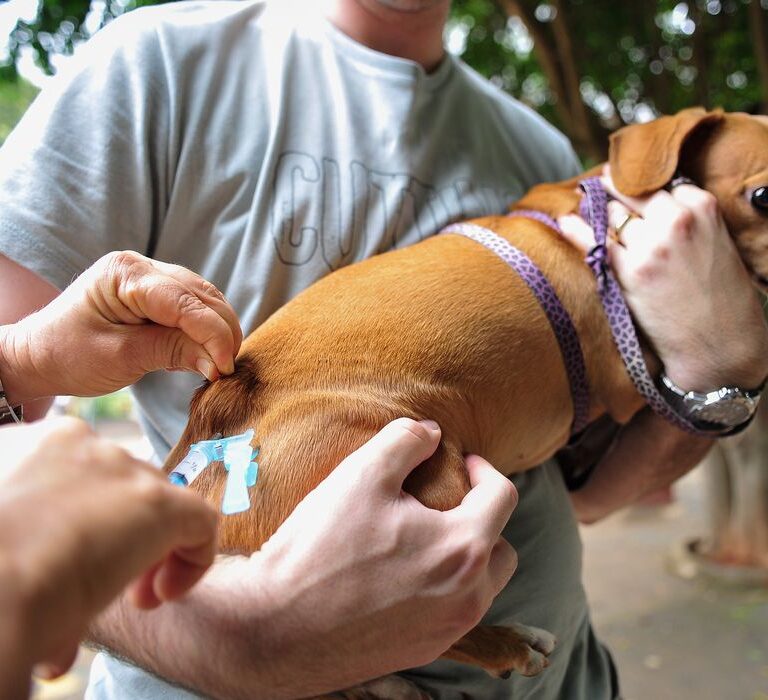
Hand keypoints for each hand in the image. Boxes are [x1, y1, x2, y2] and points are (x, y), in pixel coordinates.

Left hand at [0, 251, 242, 403]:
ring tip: (219, 364)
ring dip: (218, 330)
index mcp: (125, 274)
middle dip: (221, 332)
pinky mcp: (156, 292)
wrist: (38, 355)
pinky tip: (203, 352)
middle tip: (227, 370)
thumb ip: (172, 352)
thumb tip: (218, 363)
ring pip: (205, 299)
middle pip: (202, 296)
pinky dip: (205, 329)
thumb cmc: (68, 355)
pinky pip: (194, 306)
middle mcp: (142, 266)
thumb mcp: (120, 358)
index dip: (213, 334)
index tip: (226, 368)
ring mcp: (150, 275)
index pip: (185, 302)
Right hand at [0, 417, 217, 679]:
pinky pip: (199, 521)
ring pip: (157, 500)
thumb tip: (53, 593)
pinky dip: (192, 558)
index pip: (79, 471)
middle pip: (120, 485)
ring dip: (148, 548)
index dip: (83, 516)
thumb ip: (37, 536)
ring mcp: (120, 468)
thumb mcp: (11, 534)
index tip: (69, 560)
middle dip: (116, 533)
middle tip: (97, 584)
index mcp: (35, 446)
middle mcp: (79, 444)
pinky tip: (162, 595)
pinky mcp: (157, 501)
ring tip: (130, 596)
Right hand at [230, 418, 518, 693]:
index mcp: (463, 549)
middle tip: (448, 503)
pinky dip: (442, 589)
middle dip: (483, 520)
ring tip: (424, 539)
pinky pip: (451, 614)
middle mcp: (468, 597)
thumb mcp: (362, 474)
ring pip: (481, 586)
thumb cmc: (320, 548)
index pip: (502, 497)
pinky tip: (402, 576)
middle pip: (502, 549)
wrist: (274, 628)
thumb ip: (405, 442)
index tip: (461, 462)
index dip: (484, 470)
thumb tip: (432, 432)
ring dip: (466, 558)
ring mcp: (447, 631)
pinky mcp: (422, 652)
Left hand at [559, 169, 767, 390]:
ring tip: (585, 205)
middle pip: (631, 194)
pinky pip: (595, 243)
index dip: (641, 191)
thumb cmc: (719, 294)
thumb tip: (647, 202)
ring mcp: (651, 246)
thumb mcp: (714, 241)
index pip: (659, 185)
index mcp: (702, 206)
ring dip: (598, 211)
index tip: (625, 186)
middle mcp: (676, 221)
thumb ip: (686, 218)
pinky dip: (577, 230)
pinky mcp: (630, 272)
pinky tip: (566, 221)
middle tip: (598, 186)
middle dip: (614, 191)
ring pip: (613, 215)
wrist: (720, 342)